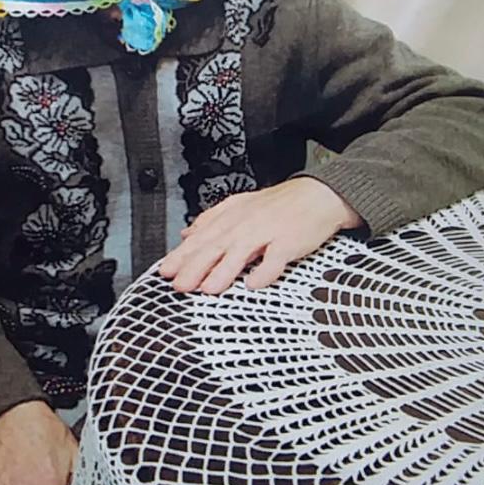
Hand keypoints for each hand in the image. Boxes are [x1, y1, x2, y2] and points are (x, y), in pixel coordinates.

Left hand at [159, 177, 361, 294]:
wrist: (317, 195)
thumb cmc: (280, 205)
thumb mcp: (240, 206)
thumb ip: (211, 220)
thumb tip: (186, 234)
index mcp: (231, 216)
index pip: (201, 237)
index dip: (182, 255)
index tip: (165, 271)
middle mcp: (245, 224)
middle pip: (216, 246)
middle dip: (195, 267)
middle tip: (180, 285)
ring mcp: (267, 232)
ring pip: (241, 252)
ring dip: (224, 271)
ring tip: (209, 288)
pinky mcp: (289, 241)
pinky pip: (275, 259)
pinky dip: (265, 272)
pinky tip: (253, 284)